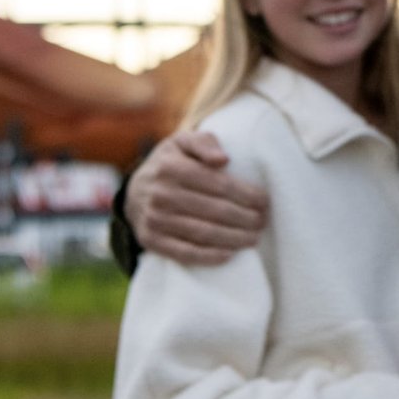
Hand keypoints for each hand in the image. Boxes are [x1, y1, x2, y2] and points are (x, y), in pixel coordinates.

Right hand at [126, 130, 268, 265]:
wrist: (133, 191)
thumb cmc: (169, 163)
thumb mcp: (182, 142)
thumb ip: (204, 142)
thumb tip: (223, 159)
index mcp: (171, 168)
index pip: (219, 184)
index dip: (246, 195)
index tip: (265, 201)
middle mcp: (161, 195)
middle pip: (215, 211)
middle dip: (246, 218)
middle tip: (263, 221)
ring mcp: (154, 220)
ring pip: (203, 233)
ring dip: (234, 238)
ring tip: (254, 238)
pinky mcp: (150, 241)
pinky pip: (184, 253)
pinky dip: (209, 256)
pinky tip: (229, 254)